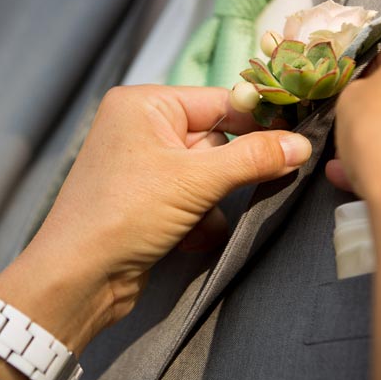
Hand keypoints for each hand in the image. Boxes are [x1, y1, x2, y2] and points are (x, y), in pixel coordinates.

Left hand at [0, 85, 310, 352]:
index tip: (298, 140)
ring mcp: (141, 166)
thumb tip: (302, 143)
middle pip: (215, 140)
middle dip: (229, 173)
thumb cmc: (125, 215)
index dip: (258, 122)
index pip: (219, 102)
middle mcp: (140, 128)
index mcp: (144, 104)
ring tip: (198, 220)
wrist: (78, 278)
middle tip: (249, 187)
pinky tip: (186, 238)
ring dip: (213, 203)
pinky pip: (190, 199)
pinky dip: (197, 220)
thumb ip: (253, 158)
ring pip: (207, 175)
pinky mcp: (145, 201)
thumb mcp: (195, 181)